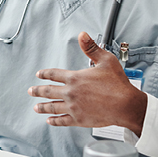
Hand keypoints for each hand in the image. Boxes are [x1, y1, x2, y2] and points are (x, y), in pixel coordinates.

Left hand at [28, 31, 146, 135]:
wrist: (126, 106)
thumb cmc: (118, 84)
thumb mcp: (106, 60)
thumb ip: (91, 48)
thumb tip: (82, 35)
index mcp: (75, 78)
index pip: (54, 74)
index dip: (45, 74)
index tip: (39, 75)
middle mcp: (71, 93)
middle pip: (48, 91)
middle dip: (37, 91)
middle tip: (31, 91)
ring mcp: (73, 107)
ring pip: (52, 107)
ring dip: (42, 107)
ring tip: (36, 107)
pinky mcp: (79, 120)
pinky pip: (62, 121)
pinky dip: (54, 121)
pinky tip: (50, 120)